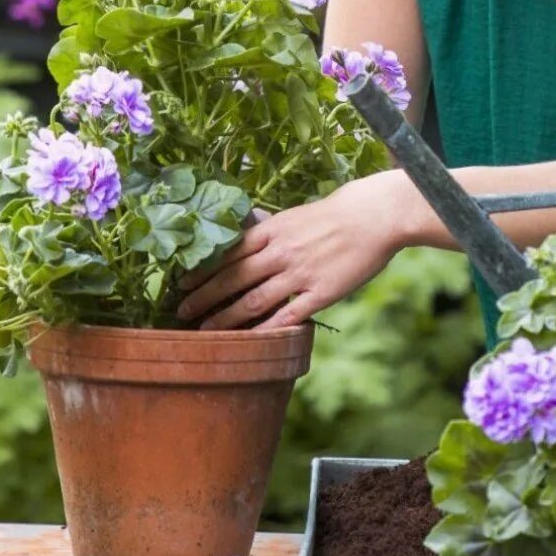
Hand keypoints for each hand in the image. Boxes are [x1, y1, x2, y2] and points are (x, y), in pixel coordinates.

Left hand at [175, 173, 410, 329]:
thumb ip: (270, 232)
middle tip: (182, 311)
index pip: (227, 252)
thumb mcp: (294, 215)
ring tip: (206, 331)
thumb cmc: (335, 215)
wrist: (373, 216)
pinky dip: (267, 329)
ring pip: (253, 300)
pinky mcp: (320, 293)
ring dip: (226, 318)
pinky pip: (287, 315)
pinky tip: (251, 341)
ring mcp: (299, 273)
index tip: (182, 283)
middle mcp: (280, 251)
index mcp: (272, 230)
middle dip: (203, 297)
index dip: (202, 270)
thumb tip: (244, 240)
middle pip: (232, 278)